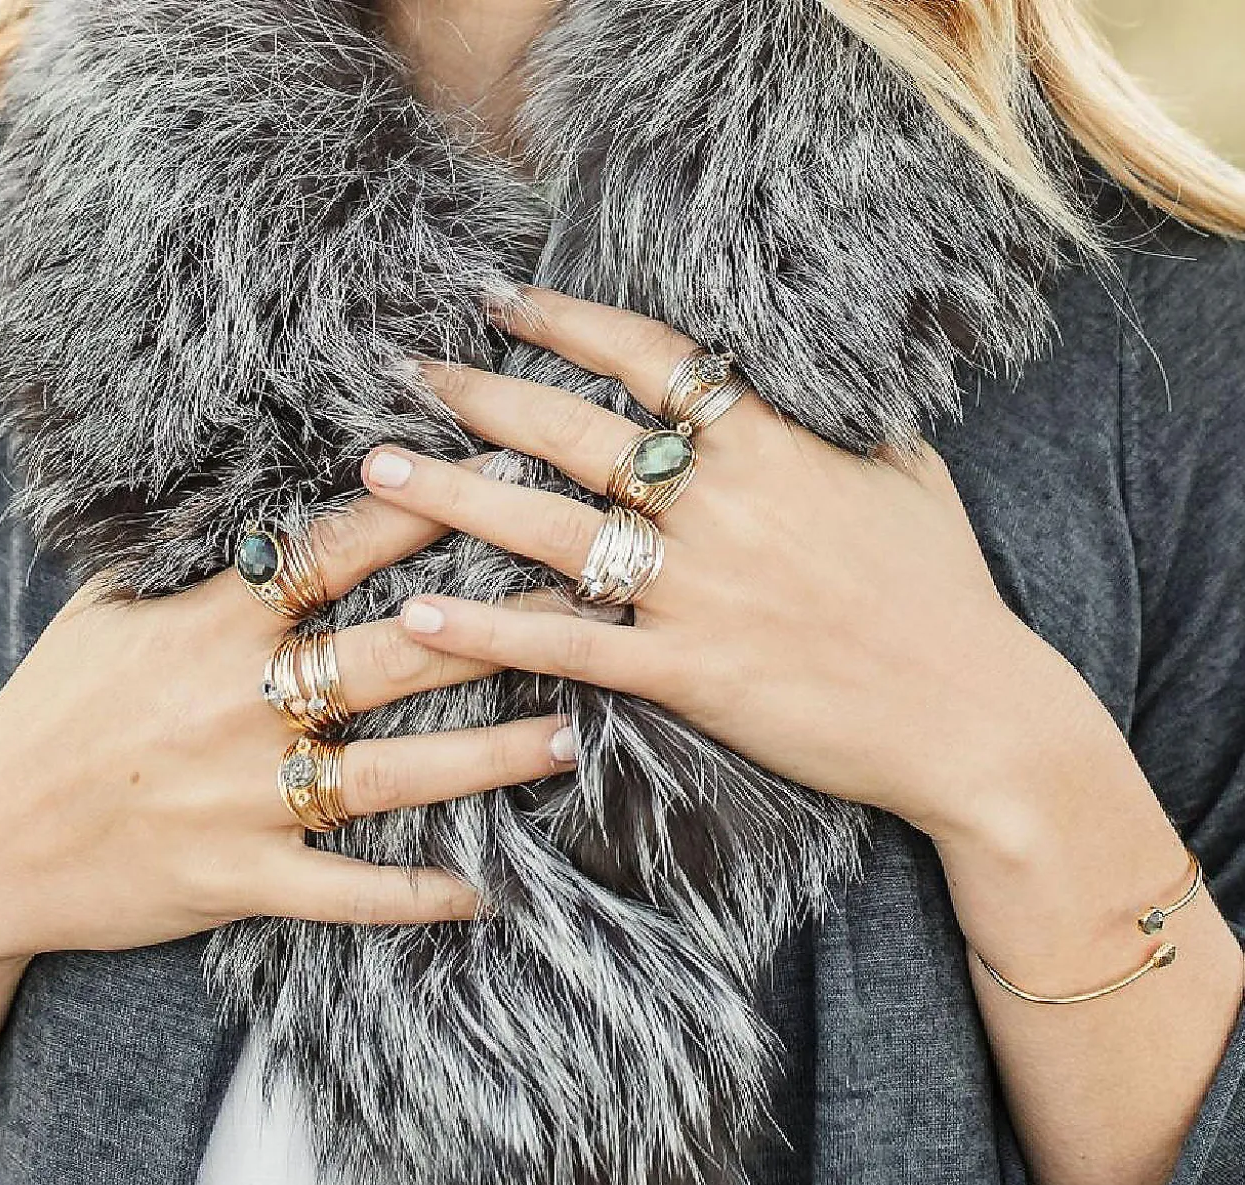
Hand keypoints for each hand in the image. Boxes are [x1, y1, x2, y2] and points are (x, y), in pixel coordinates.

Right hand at [0, 474, 576, 997]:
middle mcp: (234, 706)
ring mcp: (241, 799)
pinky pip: (345, 891)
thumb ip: (191, 565)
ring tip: (570, 733)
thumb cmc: (48, 718)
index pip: (331, 553)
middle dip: (493, 624)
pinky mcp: (238, 880)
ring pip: (391, 773)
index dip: (420, 512)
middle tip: (584, 602)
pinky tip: (486, 892)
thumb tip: (269, 502)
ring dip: (487, 756)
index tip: (498, 478)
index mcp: (204, 627)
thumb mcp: (104, 617)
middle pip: (389, 655)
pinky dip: (415, 894)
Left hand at [357, 285, 1077, 842]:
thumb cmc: (944, 595)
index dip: (564, 320)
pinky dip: (493, 630)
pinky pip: (569, 645)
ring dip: (455, 495)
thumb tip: (799, 382)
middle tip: (409, 372)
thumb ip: (837, 423)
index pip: (649, 357)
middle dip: (482, 394)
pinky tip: (427, 611)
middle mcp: (722, 506)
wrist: (974, 717)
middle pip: (575, 430)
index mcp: (772, 446)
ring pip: (550, 529)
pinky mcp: (688, 674)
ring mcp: (699, 591)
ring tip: (378, 469)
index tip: (501, 298)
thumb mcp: (906, 477)